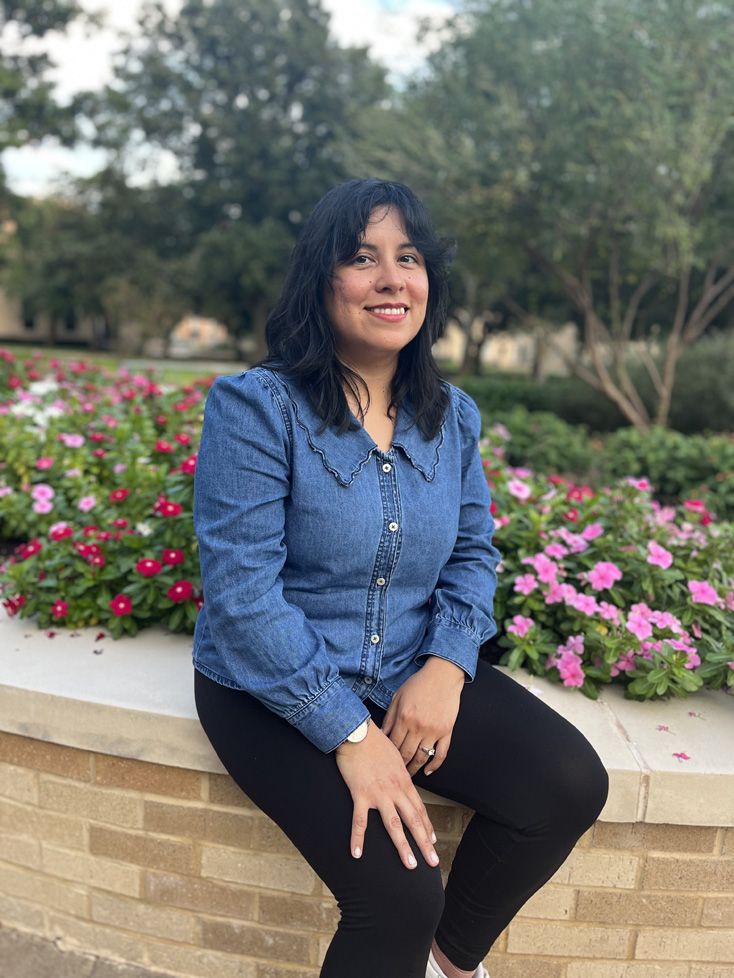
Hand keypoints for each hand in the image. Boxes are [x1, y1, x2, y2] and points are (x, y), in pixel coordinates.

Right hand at [335, 721, 438, 869]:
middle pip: (413, 821)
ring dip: (402, 846)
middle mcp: (395, 790)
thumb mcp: (395, 757)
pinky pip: (360, 821)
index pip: (419, 809)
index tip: (433, 842)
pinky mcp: (360, 794)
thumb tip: (403, 783)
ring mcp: (379, 794)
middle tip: (432, 862)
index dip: (427, 827)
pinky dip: (357, 838)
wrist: (357, 732)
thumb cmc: (375, 742)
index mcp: (404, 782)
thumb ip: (399, 774)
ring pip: (394, 825)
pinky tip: (357, 854)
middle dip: (424, 843)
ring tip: (410, 864)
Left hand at [382, 656, 463, 776]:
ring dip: (414, 769)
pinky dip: (434, 765)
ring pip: (422, 757)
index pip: (393, 744)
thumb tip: (382, 735)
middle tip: (394, 774)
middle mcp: (419, 726)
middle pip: (406, 754)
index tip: (384, 763)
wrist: (442, 675)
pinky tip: (427, 771)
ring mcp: (434, 731)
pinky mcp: (447, 731)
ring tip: (408, 776)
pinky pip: (441, 754)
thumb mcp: (398, 697)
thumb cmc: (419, 684)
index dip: (388, 756)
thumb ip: (389, 718)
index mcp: (404, 718)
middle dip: (399, 766)